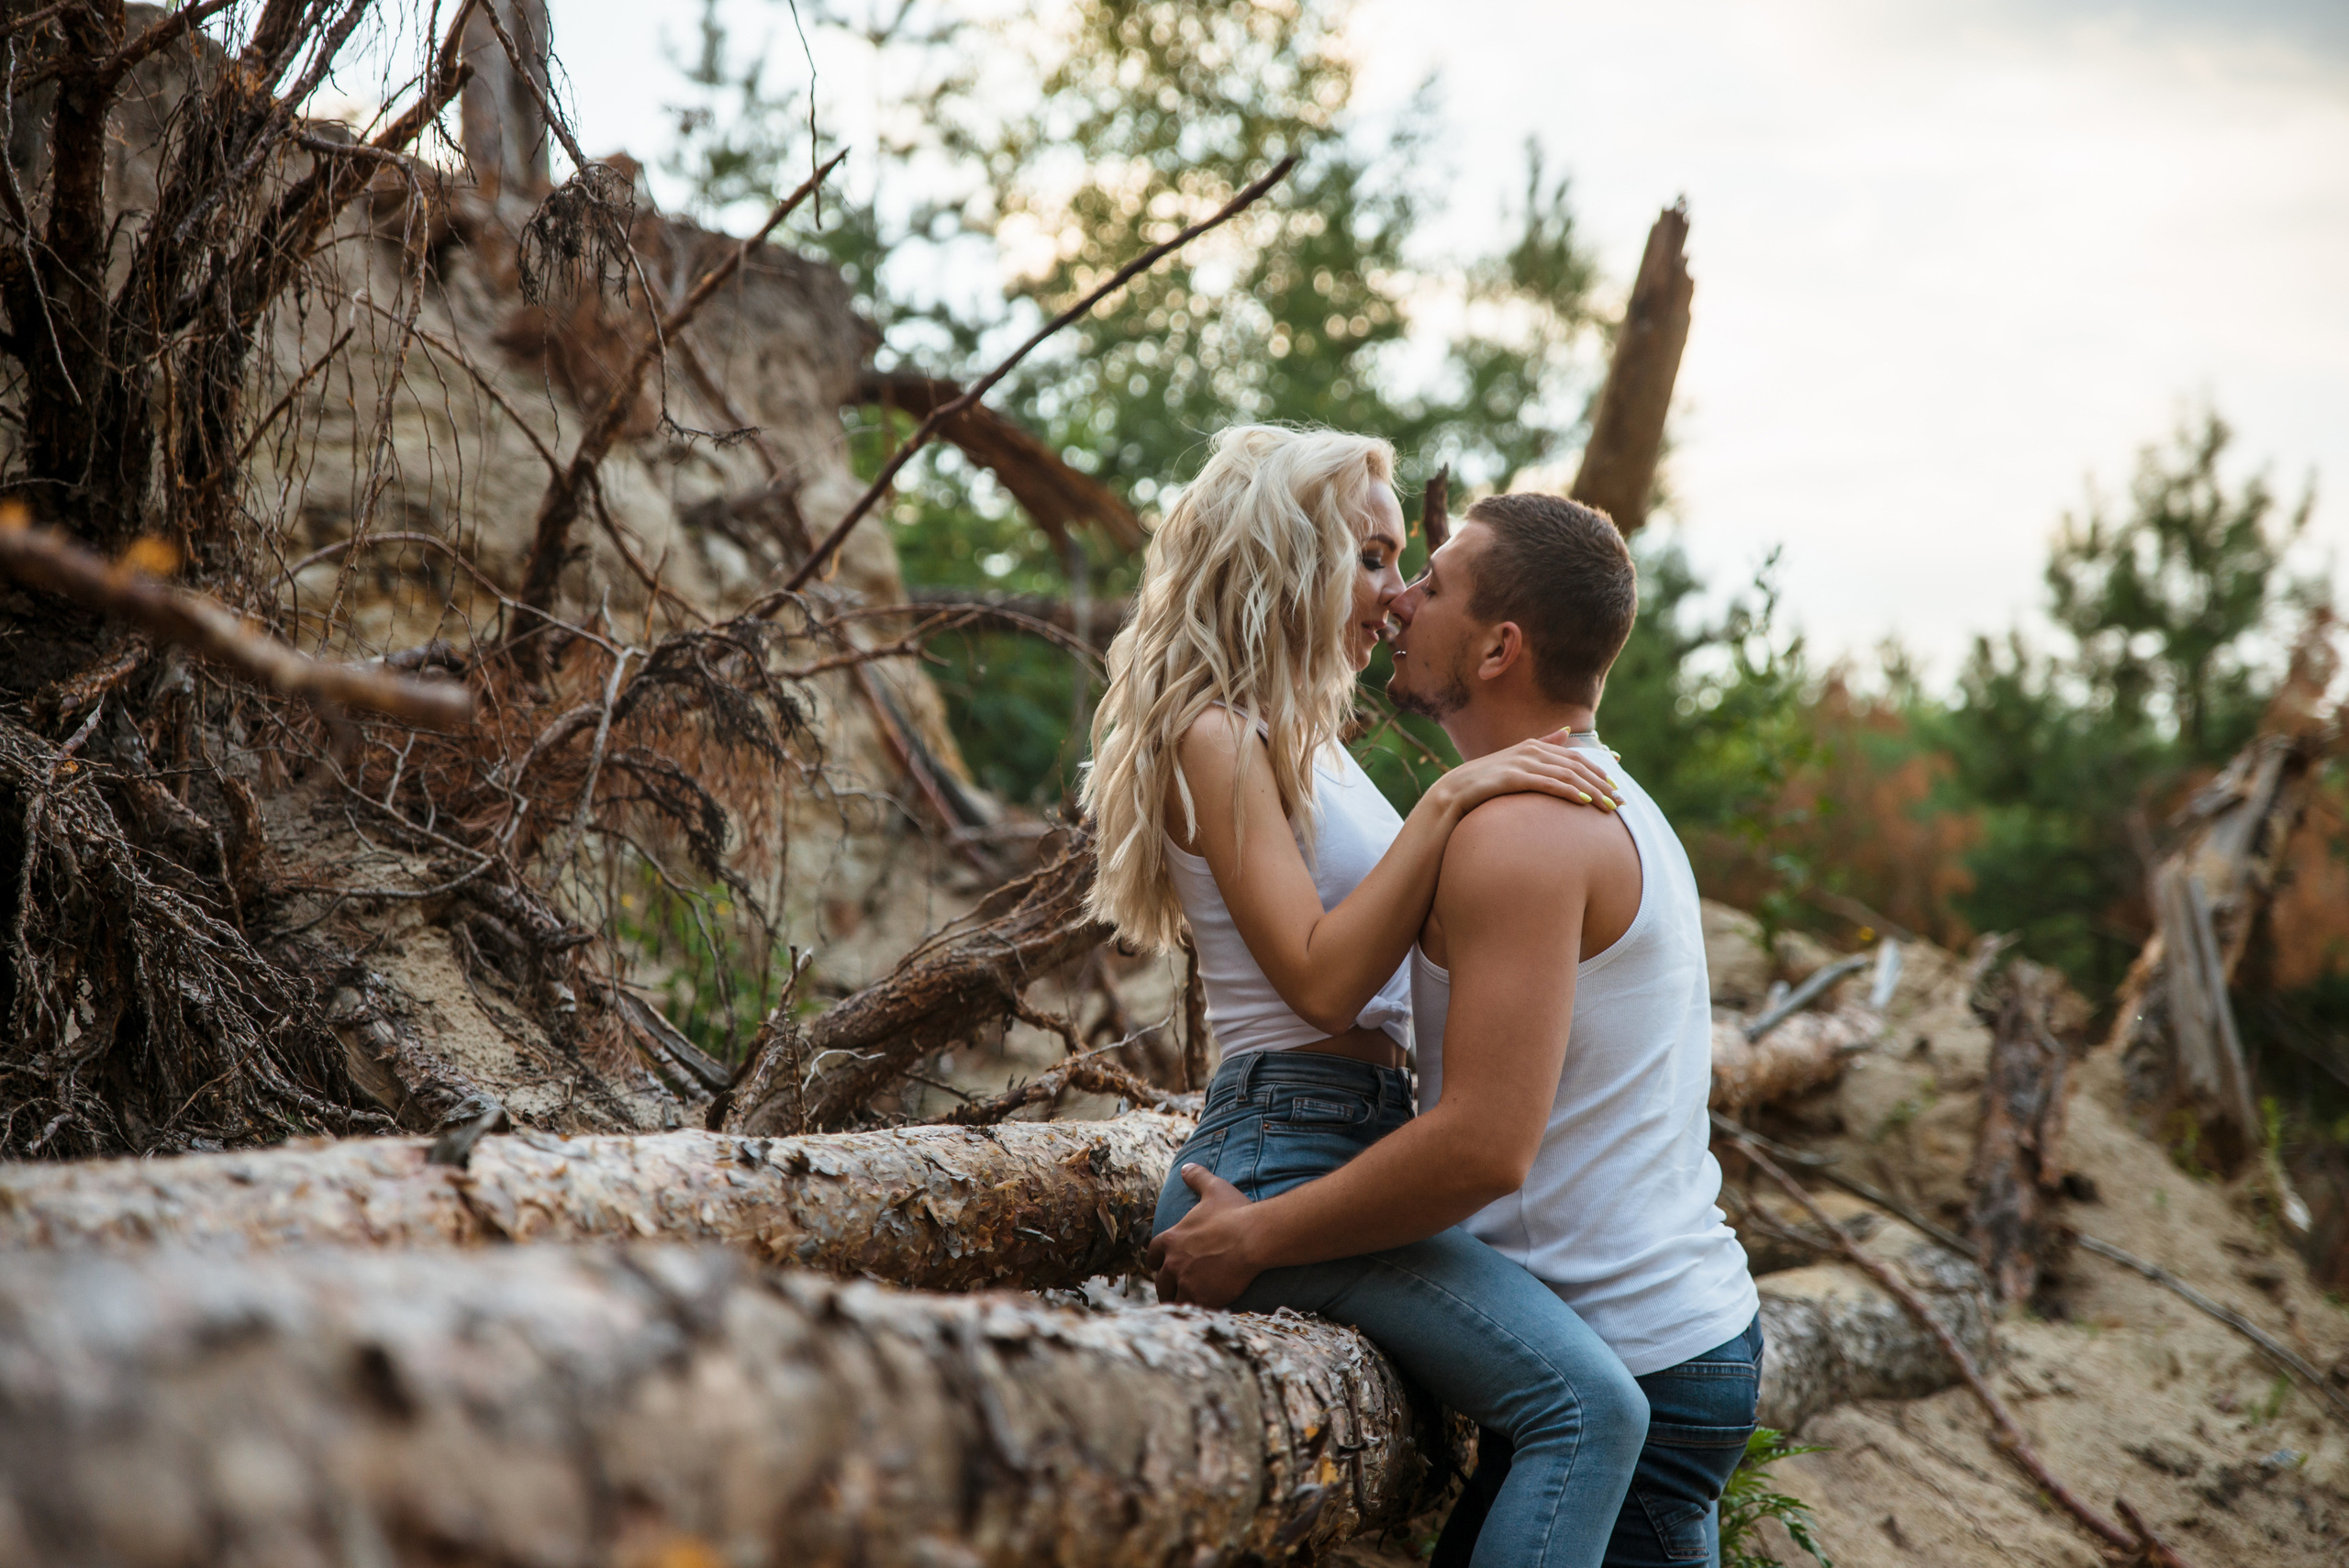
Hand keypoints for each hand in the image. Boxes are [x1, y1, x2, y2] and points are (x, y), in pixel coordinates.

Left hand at [1144, 1164, 1264, 1307]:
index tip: (1161, 1266)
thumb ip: (1197, 1177)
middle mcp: (1174, 1262)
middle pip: (1161, 1281)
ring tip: (1185, 1306)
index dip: (1157, 1262)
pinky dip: (1196, 1312)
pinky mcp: (1202, 1297)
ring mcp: (1187, 1282)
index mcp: (1172, 1239)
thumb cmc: (1235, 1212)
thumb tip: (1187, 1166)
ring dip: (1178, 1301)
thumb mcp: (1214, 1188)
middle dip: (1167, 1286)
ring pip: (1173, 1299)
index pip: (1153, 1255)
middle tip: (1174, 1290)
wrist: (1254, 1237)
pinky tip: (1202, 1313)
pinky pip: (1193, 1310)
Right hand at [1442, 734, 1620, 816]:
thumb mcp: (1515, 762)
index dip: (1600, 769)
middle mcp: (1531, 751)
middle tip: (1620, 803)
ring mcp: (1522, 763)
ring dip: (1592, 792)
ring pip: (1567, 776)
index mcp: (1534, 746)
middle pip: (1577, 766)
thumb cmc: (1484, 783)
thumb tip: (1565, 731)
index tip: (1616, 784)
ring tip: (1609, 808)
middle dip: (1602, 784)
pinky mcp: (1513, 778)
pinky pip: (1548, 784)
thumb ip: (1542, 745)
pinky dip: (1569, 792)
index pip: (1576, 757)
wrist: (1452, 794)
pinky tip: (1584, 803)